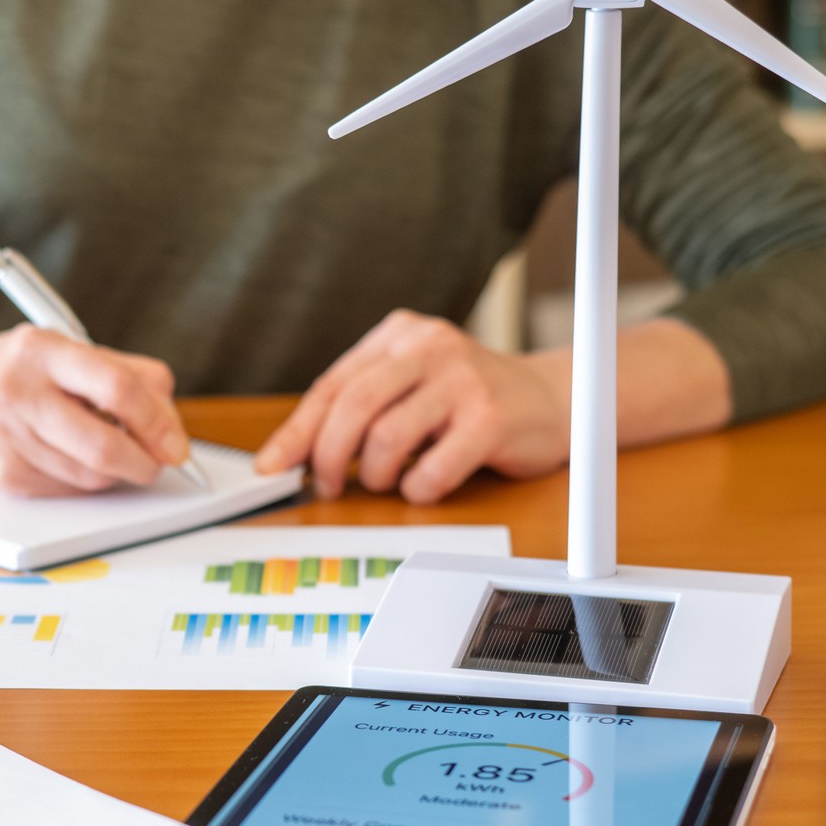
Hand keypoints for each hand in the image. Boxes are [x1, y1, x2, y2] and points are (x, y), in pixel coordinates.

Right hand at [0, 327, 191, 496]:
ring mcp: (7, 439)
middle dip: (144, 462)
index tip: (175, 441)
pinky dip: (84, 480)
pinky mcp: (5, 476)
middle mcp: (18, 393)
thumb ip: (123, 373)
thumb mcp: (60, 349)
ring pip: (91, 476)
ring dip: (116, 472)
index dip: (157, 421)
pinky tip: (71, 457)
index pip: (116, 388)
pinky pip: (68, 490)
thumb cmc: (8, 371)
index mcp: (41, 349)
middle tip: (158, 461)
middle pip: (104, 446)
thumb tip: (170, 423)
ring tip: (108, 448)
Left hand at [253, 310, 570, 502]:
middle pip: (353, 405)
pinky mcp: (491, 419)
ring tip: (387, 480)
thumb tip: (293, 454)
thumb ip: (360, 408)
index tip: (271, 466)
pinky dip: (417, 490)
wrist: (554, 399)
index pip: (332, 384)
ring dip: (375, 475)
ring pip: (386, 437)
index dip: (296, 431)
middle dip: (327, 455)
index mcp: (400, 335)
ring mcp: (463, 381)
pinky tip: (426, 483)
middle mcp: (430, 347)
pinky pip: (432, 470)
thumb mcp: (412, 386)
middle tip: (326, 485)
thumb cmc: (470, 400)